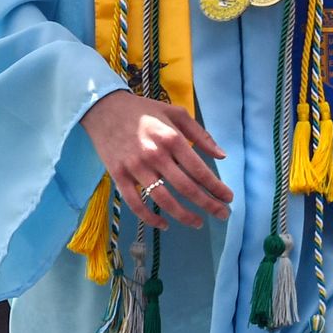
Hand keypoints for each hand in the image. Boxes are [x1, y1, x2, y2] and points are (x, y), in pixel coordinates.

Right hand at [80, 89, 230, 227]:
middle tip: (222, 214)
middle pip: (186, 188)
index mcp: (171, 138)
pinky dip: (150, 218)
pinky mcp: (119, 175)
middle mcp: (155, 154)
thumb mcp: (176, 113)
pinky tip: (164, 224)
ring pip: (163, 199)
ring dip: (183, 215)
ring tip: (197, 222)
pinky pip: (135, 203)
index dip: (216, 187)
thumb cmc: (143, 110)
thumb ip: (200, 134)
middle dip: (208, 204)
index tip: (228, 198)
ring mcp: (136, 167)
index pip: (199, 170)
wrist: (104, 108)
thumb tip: (221, 155)